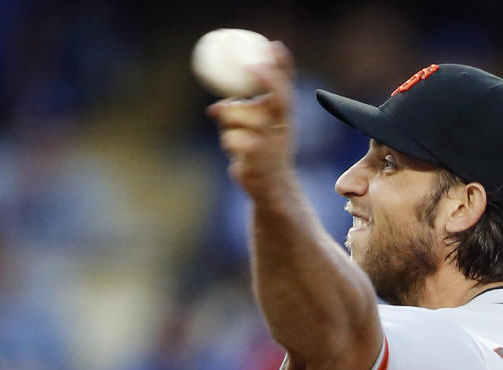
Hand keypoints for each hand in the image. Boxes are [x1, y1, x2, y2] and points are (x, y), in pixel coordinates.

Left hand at [207, 40, 297, 207]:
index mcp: (284, 116)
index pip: (287, 85)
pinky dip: (228, 142)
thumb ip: (237, 112)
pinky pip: (232, 138)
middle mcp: (283, 126)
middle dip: (267, 77)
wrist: (272, 189)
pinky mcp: (258, 156)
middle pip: (277, 96)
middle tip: (252, 65)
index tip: (274, 45)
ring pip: (241, 116)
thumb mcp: (256, 128)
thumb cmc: (262, 153)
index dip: (282, 65)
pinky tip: (236, 154)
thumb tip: (215, 107)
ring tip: (235, 138)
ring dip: (230, 123)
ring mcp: (272, 141)